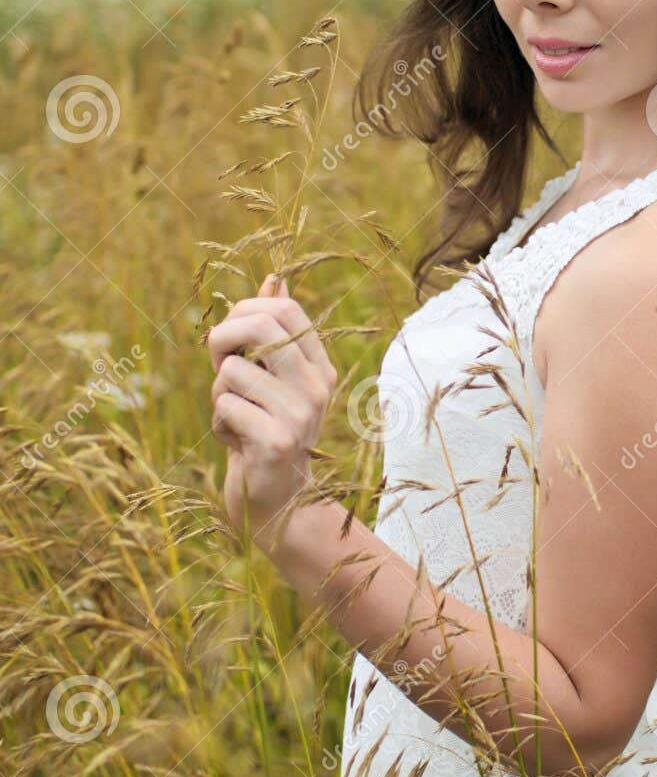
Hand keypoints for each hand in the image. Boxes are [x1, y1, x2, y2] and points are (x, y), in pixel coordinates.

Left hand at [207, 273, 337, 548]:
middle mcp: (317, 386)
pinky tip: (235, 440)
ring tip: (234, 415)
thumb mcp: (269, 378)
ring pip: (232, 372)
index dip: (245, 310)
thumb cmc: (263, 429)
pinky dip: (219, 422)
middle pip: (260, 327)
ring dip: (218, 393)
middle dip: (222, 339)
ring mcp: (301, 414)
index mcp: (319, 366)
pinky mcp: (277, 441)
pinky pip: (226, 406)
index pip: (285, 309)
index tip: (229, 335)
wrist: (275, 498)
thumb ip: (272, 332)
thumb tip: (274, 278)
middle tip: (218, 363)